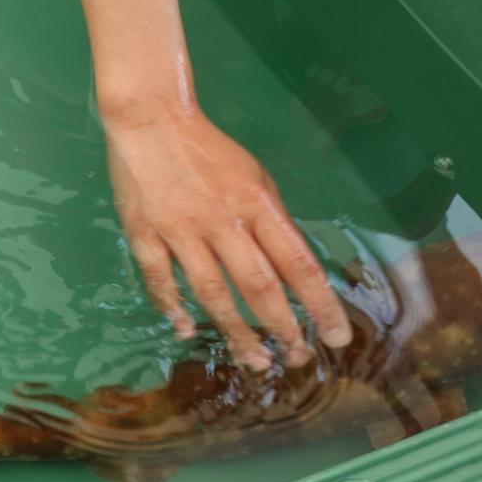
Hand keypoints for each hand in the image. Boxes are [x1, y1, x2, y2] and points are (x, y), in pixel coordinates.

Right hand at [104, 107, 351, 368]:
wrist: (152, 121)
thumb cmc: (210, 151)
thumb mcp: (256, 177)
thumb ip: (272, 221)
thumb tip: (289, 269)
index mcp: (257, 203)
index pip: (297, 263)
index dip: (320, 304)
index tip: (336, 336)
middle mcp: (223, 220)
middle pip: (258, 285)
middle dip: (282, 327)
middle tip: (297, 358)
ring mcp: (180, 229)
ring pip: (212, 292)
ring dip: (236, 331)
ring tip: (254, 361)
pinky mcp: (144, 232)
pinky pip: (160, 277)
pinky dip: (172, 306)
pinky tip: (185, 329)